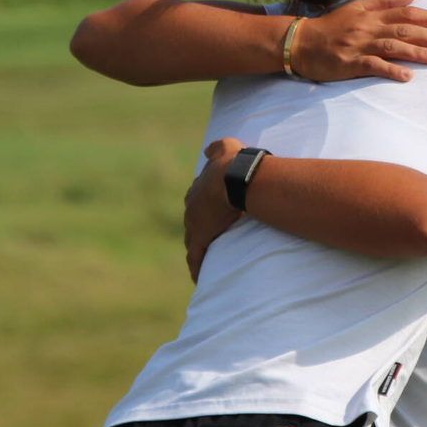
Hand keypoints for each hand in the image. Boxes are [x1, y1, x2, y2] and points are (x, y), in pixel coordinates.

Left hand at [186, 139, 245, 281]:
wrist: (233, 176)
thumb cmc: (234, 163)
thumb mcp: (225, 148)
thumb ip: (216, 148)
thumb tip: (208, 150)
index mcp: (197, 191)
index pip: (196, 205)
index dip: (202, 213)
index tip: (208, 219)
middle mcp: (191, 208)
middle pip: (192, 224)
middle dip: (198, 232)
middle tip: (208, 242)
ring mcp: (194, 224)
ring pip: (192, 242)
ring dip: (197, 251)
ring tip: (204, 262)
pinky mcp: (200, 239)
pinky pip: (195, 257)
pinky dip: (196, 267)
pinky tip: (198, 278)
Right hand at [289, 0, 426, 83]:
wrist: (301, 43)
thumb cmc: (331, 26)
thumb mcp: (358, 7)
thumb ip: (386, 1)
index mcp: (372, 15)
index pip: (407, 13)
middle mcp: (369, 28)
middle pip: (405, 29)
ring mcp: (359, 45)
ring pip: (392, 46)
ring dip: (416, 53)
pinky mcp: (350, 63)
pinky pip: (373, 66)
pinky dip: (390, 70)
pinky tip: (406, 76)